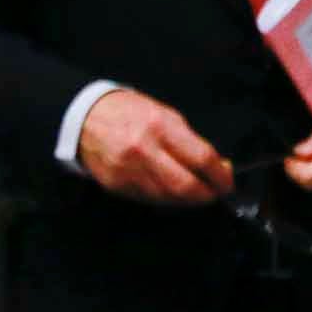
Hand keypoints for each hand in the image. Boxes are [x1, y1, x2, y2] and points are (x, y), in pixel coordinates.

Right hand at [76, 88, 234, 204]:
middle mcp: (144, 151)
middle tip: (215, 193)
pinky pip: (149, 200)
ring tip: (194, 191)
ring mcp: (129, 172)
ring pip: (169, 198)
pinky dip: (165, 198)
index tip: (227, 180)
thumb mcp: (164, 114)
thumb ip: (189, 140)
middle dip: (207, 194)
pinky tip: (170, 190)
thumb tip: (214, 164)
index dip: (220, 175)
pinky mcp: (118, 186)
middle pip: (186, 186)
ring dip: (187, 199)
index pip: (201, 158)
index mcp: (160, 126)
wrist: (85, 118)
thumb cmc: (128, 112)